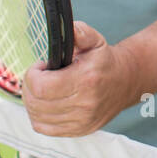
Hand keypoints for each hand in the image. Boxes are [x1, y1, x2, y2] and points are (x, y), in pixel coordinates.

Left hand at [22, 22, 138, 136]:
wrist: (126, 82)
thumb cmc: (104, 60)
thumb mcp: (95, 41)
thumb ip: (79, 33)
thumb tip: (67, 27)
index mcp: (86, 80)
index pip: (41, 87)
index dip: (32, 75)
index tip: (41, 66)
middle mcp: (85, 104)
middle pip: (36, 103)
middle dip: (30, 87)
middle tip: (40, 76)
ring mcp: (82, 120)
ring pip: (37, 117)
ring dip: (33, 101)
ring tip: (43, 89)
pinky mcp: (79, 130)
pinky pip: (43, 128)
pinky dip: (38, 116)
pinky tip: (46, 103)